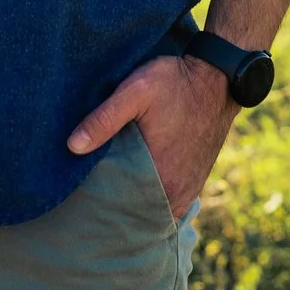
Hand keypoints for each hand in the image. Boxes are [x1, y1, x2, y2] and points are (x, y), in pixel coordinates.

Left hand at [66, 54, 238, 219]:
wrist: (217, 78)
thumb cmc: (175, 82)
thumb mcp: (135, 90)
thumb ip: (104, 119)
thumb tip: (72, 146)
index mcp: (161, 176)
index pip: (121, 206)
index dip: (100, 203)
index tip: (82, 196)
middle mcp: (177, 192)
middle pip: (136, 212)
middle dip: (114, 206)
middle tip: (90, 197)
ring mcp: (189, 189)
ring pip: (153, 208)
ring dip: (134, 203)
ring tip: (110, 191)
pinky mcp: (195, 181)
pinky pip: (169, 202)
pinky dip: (152, 198)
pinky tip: (135, 186)